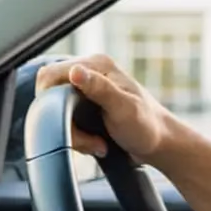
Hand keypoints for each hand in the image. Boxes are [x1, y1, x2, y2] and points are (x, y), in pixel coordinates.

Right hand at [34, 54, 176, 165]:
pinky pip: (66, 122)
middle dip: (64, 123)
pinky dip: (77, 137)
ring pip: (56, 112)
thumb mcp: (124, 108)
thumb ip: (100, 89)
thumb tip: (75, 71)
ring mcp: (87, 91)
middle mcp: (89, 74)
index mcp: (97, 65)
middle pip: (50, 95)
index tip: (66, 121)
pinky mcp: (86, 108)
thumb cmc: (148, 126)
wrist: (160, 145)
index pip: (51, 74)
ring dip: (73, 134)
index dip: (50, 100)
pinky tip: (96, 143)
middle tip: (87, 140)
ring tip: (96, 144)